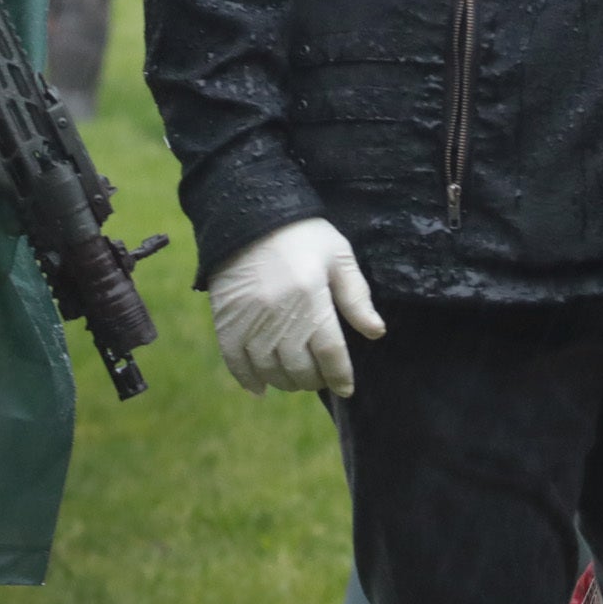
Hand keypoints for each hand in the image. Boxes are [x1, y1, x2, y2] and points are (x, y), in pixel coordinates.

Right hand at [207, 217, 385, 396]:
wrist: (248, 214)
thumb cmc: (301, 234)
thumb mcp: (337, 256)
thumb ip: (356, 296)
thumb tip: (377, 332)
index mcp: (311, 299)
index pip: (330, 353)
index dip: (340, 376)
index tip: (346, 388)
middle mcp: (280, 316)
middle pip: (300, 368)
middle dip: (314, 380)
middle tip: (320, 377)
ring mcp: (250, 322)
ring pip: (270, 370)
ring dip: (286, 382)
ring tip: (296, 379)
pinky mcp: (226, 322)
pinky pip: (236, 363)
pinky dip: (249, 381)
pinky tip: (261, 389)